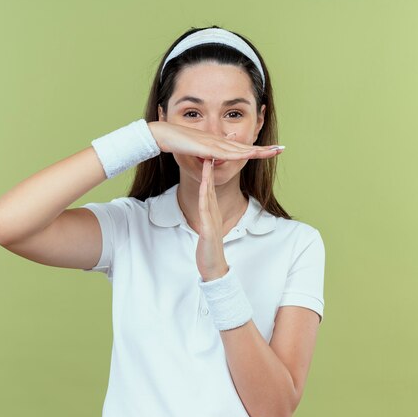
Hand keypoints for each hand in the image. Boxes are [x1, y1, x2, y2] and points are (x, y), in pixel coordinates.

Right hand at [147, 121, 282, 161]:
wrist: (164, 134)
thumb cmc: (177, 143)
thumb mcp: (195, 154)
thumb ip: (206, 157)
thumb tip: (214, 160)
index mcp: (218, 144)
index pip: (241, 148)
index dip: (257, 149)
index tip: (271, 151)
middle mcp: (219, 142)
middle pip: (246, 147)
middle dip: (264, 149)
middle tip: (282, 149)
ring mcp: (214, 143)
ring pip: (240, 149)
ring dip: (257, 151)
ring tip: (274, 152)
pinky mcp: (207, 147)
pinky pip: (226, 152)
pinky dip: (239, 154)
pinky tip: (250, 154)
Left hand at [195, 155, 229, 281]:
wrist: (214, 270)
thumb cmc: (209, 252)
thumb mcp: (206, 230)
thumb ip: (205, 218)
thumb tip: (203, 207)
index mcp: (212, 212)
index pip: (210, 186)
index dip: (209, 169)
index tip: (209, 152)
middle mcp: (214, 213)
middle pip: (212, 185)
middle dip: (212, 166)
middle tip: (214, 147)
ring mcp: (212, 221)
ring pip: (210, 195)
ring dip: (208, 177)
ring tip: (207, 160)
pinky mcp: (209, 230)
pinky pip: (206, 210)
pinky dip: (205, 197)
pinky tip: (204, 187)